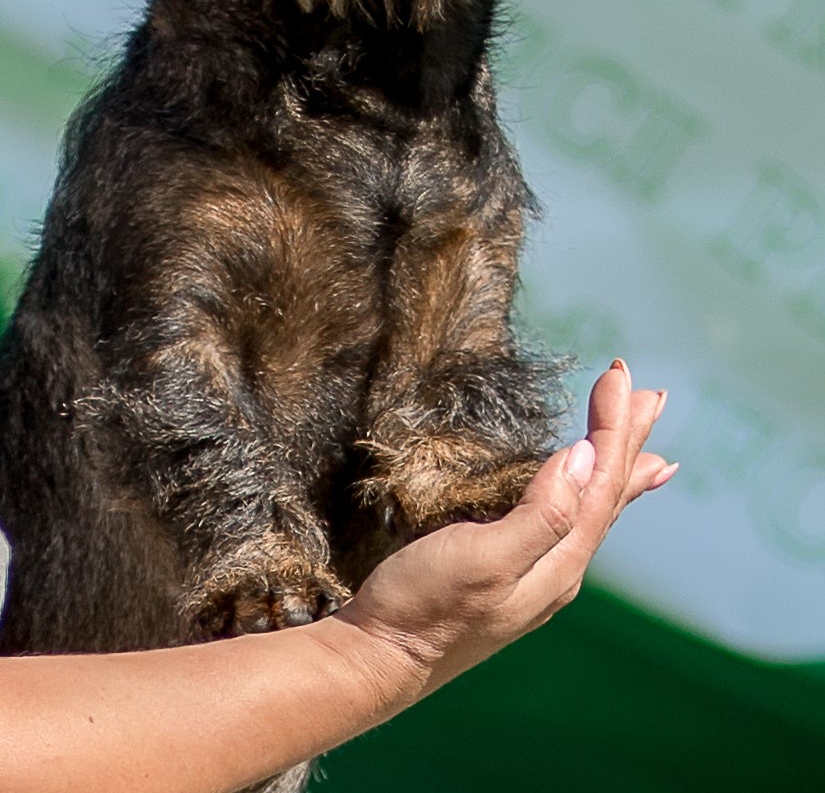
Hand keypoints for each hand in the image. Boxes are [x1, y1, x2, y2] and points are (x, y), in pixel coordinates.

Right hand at [337, 362, 673, 704]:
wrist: (378, 661)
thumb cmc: (424, 607)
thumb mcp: (483, 559)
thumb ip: (540, 514)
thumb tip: (584, 457)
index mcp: (558, 564)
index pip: (601, 483)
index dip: (613, 426)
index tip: (617, 372)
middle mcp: (557, 570)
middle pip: (606, 495)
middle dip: (628, 441)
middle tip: (654, 396)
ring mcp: (534, 573)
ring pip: (590, 509)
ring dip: (615, 468)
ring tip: (644, 450)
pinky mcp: (508, 570)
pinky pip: (565, 521)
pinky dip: (586, 497)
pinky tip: (581, 493)